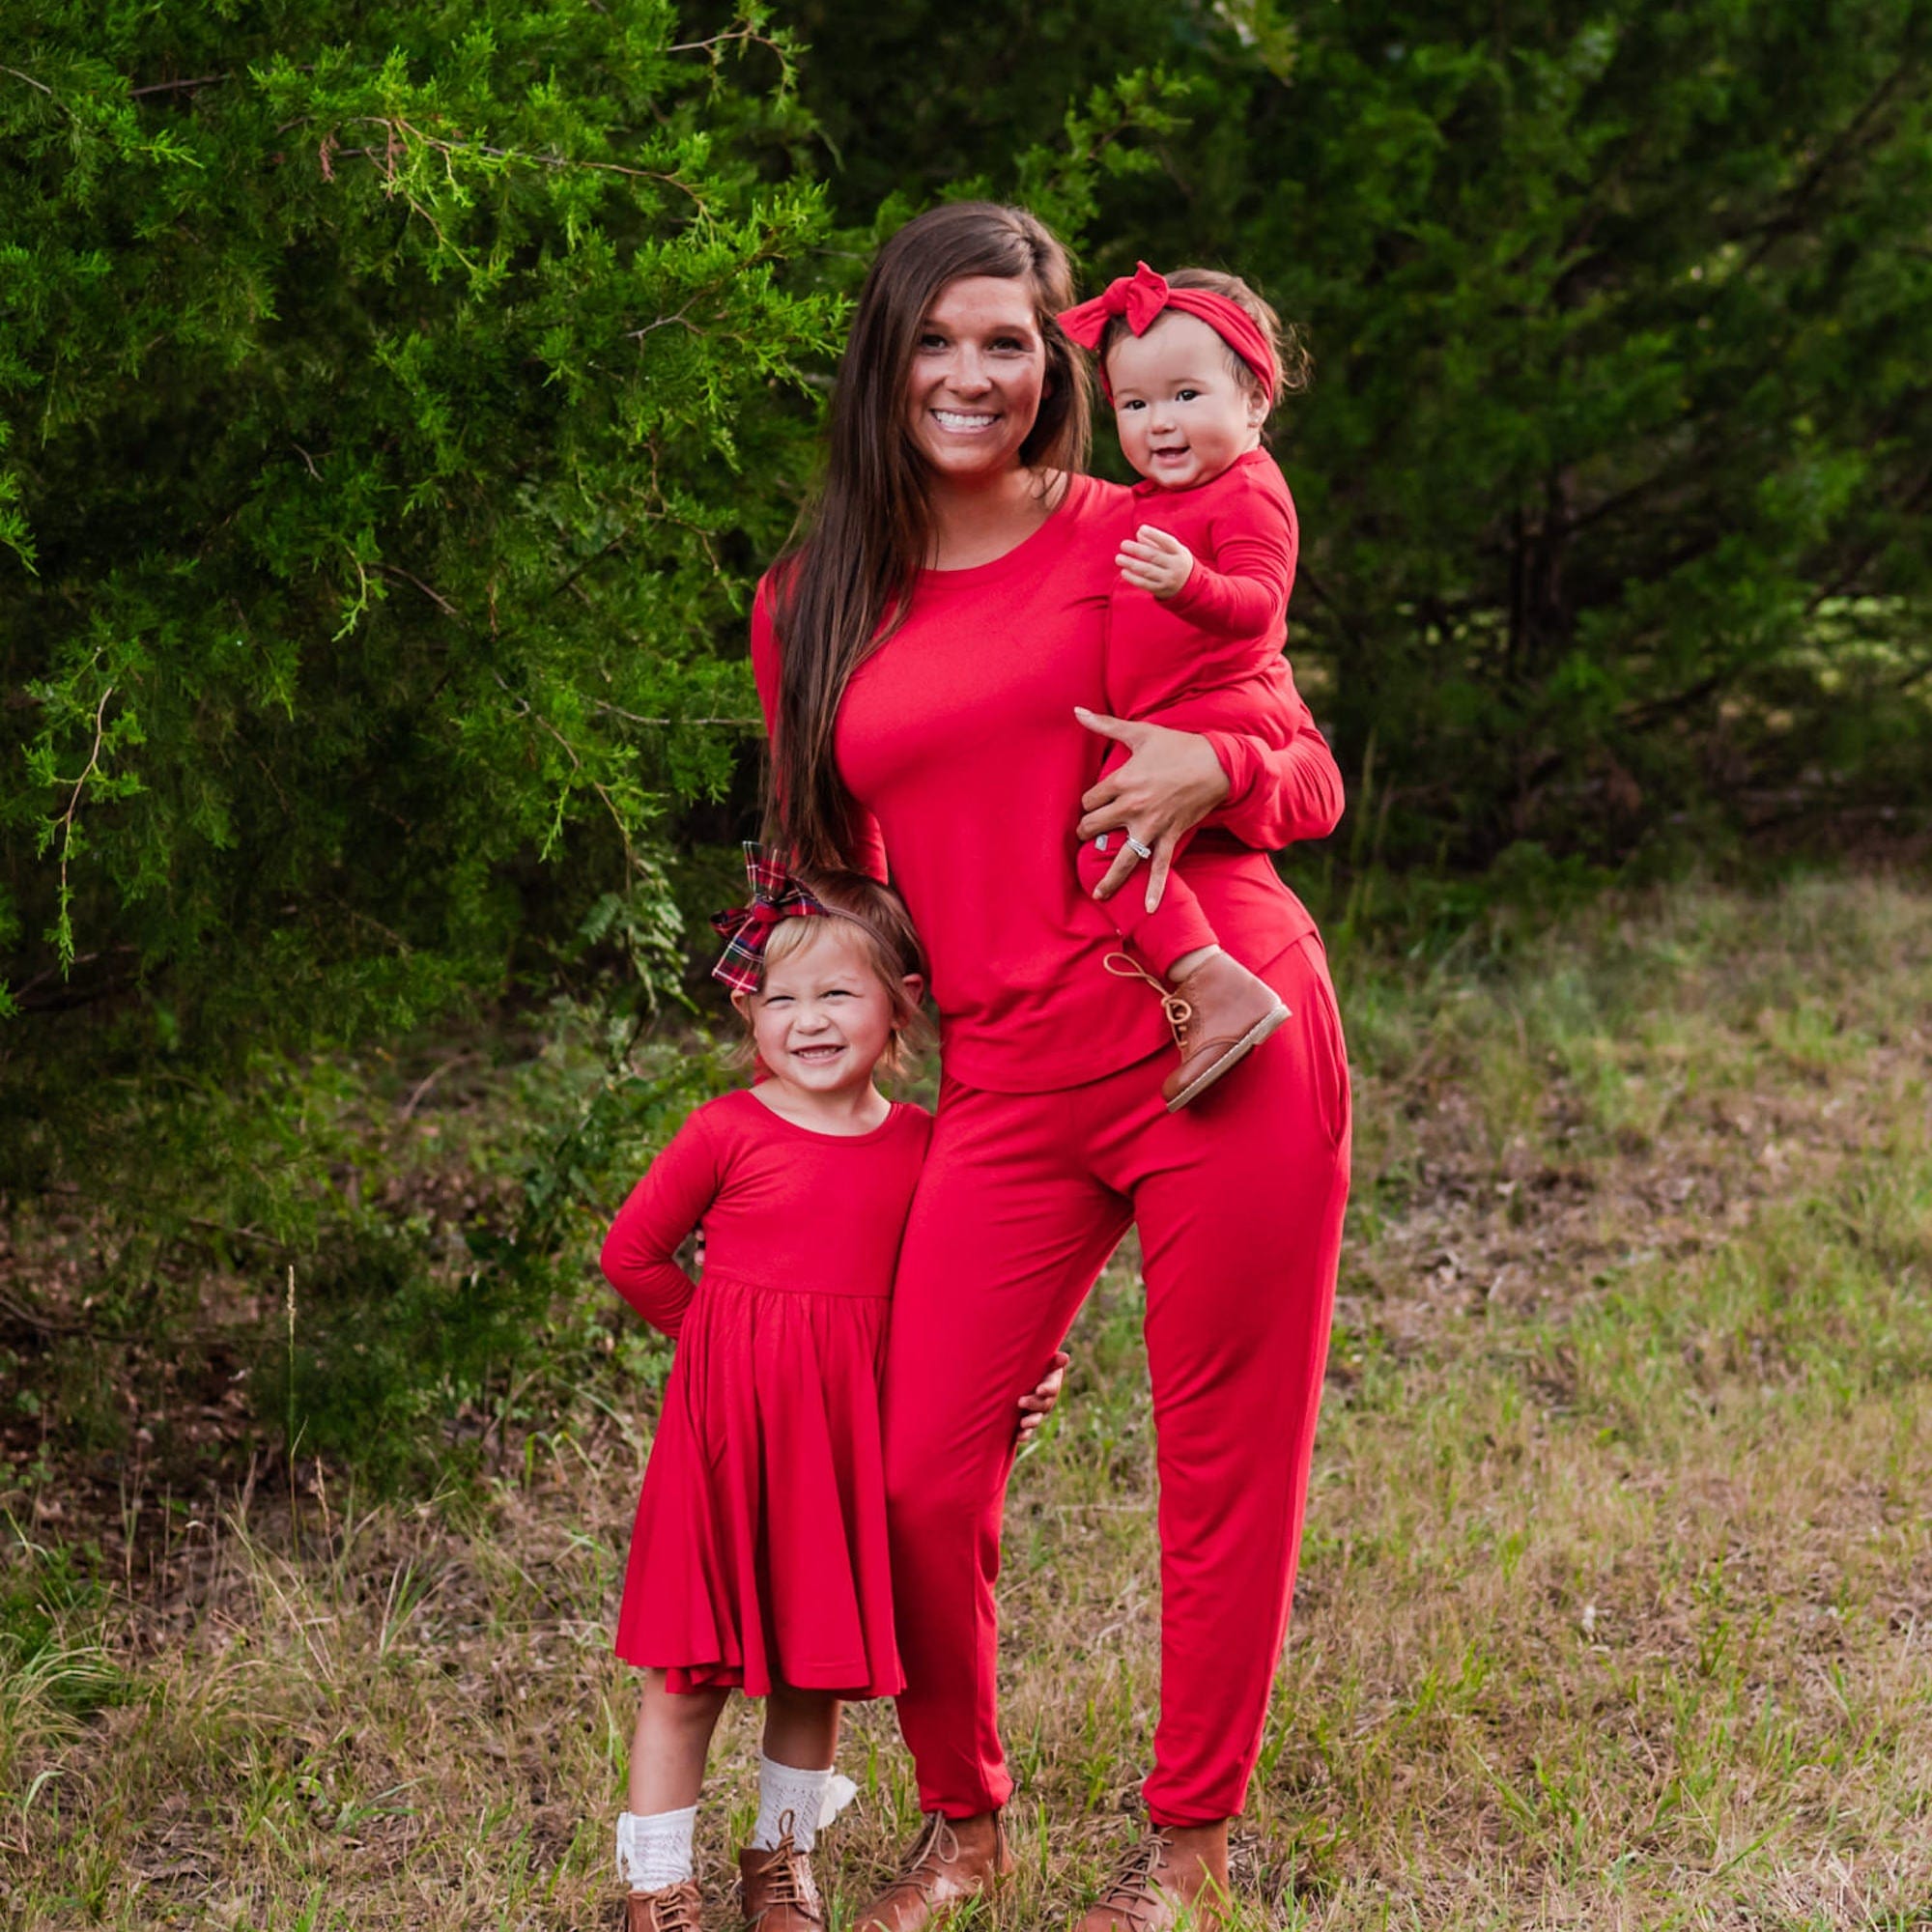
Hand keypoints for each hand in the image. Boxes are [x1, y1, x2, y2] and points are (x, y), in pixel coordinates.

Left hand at [1016, 1350, 1070, 1445]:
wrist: (1021, 1377)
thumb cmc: (1033, 1365)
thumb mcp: (1042, 1361)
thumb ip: (1053, 1361)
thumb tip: (1065, 1358)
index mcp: (1051, 1383)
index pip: (1052, 1387)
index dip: (1047, 1389)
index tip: (1039, 1389)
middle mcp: (1046, 1400)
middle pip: (1044, 1405)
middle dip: (1034, 1404)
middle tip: (1021, 1401)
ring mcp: (1036, 1412)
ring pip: (1036, 1419)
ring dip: (1031, 1422)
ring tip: (1023, 1423)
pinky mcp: (1026, 1421)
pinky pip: (1027, 1431)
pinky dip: (1024, 1435)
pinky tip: (1019, 1436)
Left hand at [1073, 711, 1231, 911]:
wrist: (1216, 764)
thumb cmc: (1176, 747)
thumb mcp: (1139, 733)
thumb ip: (1104, 725)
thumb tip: (1076, 710)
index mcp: (1121, 782)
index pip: (1088, 802)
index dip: (1089, 804)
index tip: (1095, 804)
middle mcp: (1132, 808)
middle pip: (1094, 829)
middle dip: (1089, 832)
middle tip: (1090, 835)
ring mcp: (1151, 826)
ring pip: (1121, 858)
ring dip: (1108, 877)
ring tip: (1098, 893)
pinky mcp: (1170, 837)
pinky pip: (1159, 868)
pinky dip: (1156, 888)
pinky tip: (1150, 908)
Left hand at [1116, 524, 1194, 600]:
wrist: (1189, 587)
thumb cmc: (1175, 562)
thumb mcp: (1172, 550)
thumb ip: (1156, 542)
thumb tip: (1139, 533)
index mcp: (1180, 553)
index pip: (1167, 542)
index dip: (1154, 534)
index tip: (1141, 528)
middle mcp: (1175, 566)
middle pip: (1154, 556)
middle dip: (1137, 550)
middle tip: (1123, 544)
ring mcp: (1168, 579)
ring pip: (1147, 570)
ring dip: (1131, 564)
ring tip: (1119, 558)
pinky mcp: (1161, 590)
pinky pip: (1145, 584)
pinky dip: (1133, 578)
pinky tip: (1124, 572)